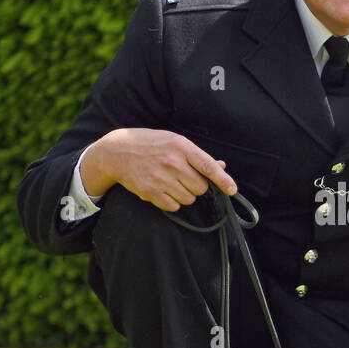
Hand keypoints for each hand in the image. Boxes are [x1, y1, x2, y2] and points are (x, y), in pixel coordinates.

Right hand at [82, 128, 236, 210]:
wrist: (116, 152)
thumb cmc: (150, 144)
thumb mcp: (173, 141)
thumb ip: (197, 156)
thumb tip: (221, 166)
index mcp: (180, 146)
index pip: (208, 166)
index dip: (223, 180)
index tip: (232, 190)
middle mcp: (171, 162)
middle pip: (200, 188)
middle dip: (196, 186)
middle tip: (184, 178)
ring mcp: (160, 178)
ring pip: (188, 199)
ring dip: (185, 195)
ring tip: (171, 182)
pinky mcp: (150, 192)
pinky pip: (174, 206)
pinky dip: (172, 202)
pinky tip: (163, 190)